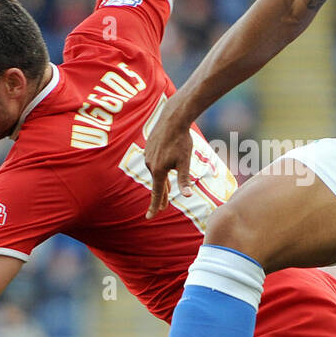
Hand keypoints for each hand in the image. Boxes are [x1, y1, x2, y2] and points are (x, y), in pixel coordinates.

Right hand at [143, 101, 194, 217]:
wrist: (173, 119)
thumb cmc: (181, 140)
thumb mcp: (185, 162)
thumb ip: (184, 180)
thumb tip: (187, 196)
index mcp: (159, 170)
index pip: (156, 193)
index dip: (154, 206)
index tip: (149, 217)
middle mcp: (150, 164)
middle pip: (157, 185)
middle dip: (160, 197)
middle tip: (161, 209)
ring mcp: (148, 156)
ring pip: (156, 173)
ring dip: (161, 182)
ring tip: (166, 190)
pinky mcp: (148, 148)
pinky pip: (154, 163)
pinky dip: (159, 169)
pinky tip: (163, 167)